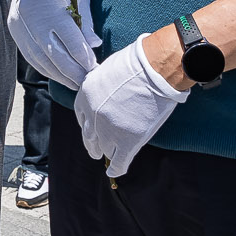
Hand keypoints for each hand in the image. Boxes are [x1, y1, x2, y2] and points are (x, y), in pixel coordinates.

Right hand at [8, 0, 99, 89]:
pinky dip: (45, 68)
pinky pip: (30, 55)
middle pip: (55, 55)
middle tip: (88, 82)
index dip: (84, 58)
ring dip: (59, 75)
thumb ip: (86, 21)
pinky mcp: (14, 29)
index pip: (70, 41)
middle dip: (73, 72)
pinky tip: (58, 75)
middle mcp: (32, 17)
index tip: (95, 68)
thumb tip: (93, 46)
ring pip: (40, 59)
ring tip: (75, 83)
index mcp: (50, 6)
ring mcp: (19, 25)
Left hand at [73, 37, 189, 178]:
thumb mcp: (107, 72)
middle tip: (96, 151)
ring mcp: (109, 130)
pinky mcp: (127, 140)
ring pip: (105, 149)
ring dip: (108, 153)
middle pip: (89, 137)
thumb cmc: (137, 63)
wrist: (155, 68)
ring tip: (111, 157)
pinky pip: (119, 161)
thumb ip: (101, 89)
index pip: (81, 117)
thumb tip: (105, 96)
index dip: (87, 126)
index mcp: (85, 96)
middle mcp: (92, 115)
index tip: (90, 132)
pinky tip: (115, 171)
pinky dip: (117, 168)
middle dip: (93, 145)